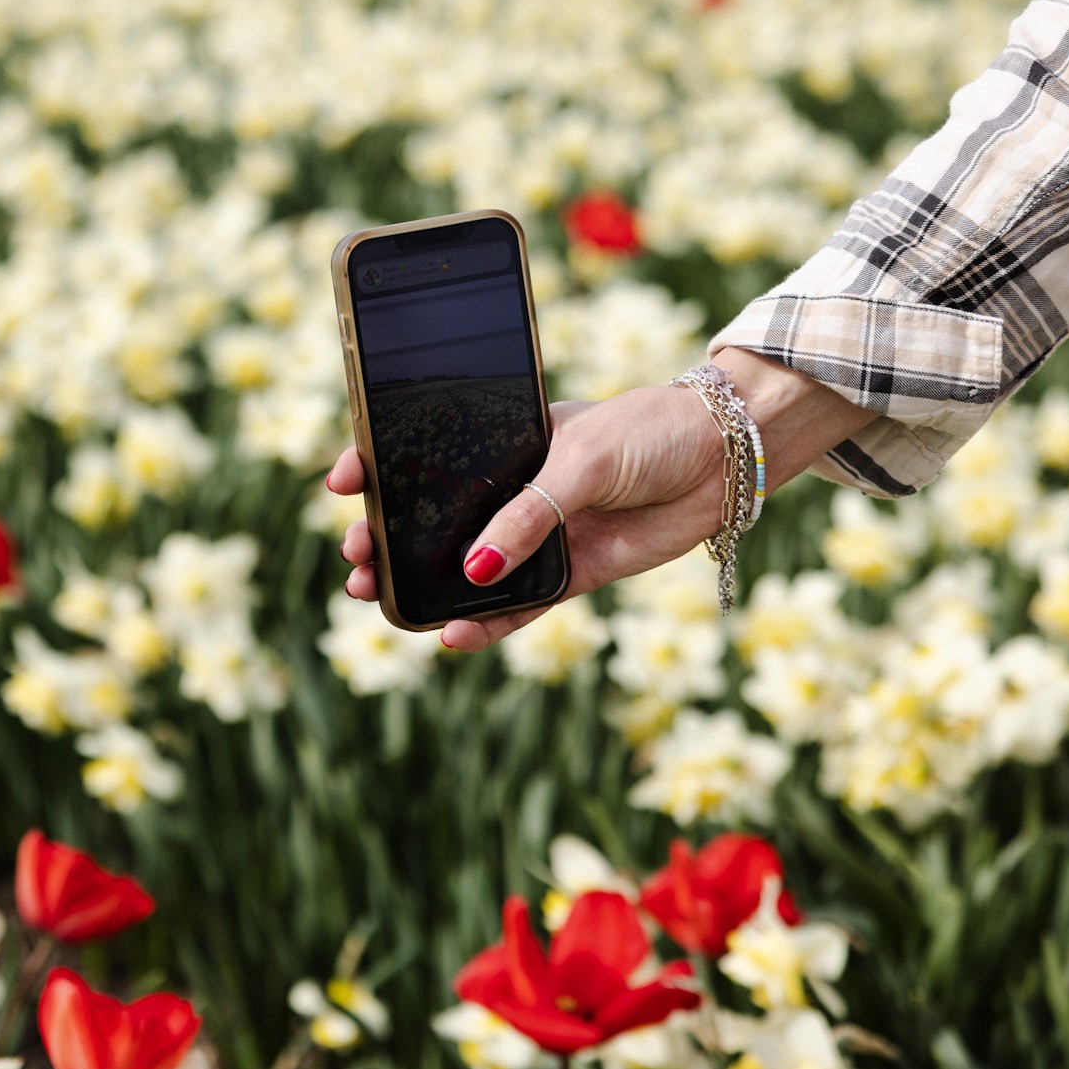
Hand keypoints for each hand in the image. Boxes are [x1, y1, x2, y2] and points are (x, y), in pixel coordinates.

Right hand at [327, 349, 878, 650]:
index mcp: (504, 440)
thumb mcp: (579, 459)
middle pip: (435, 519)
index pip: (427, 451)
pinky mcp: (572, 574)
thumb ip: (527, 516)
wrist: (726, 459)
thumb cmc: (649, 432)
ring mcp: (540, 534)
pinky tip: (454, 636)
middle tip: (356, 558)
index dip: (378, 466)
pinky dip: (486, 625)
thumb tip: (474, 571)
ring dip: (425, 588)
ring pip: (468, 569)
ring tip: (381, 602)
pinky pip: (519, 606)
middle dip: (388, 538)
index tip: (342, 482)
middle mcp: (514, 489)